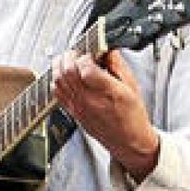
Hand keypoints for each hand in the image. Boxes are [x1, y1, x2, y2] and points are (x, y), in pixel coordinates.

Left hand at [51, 50, 159, 180]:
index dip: (86, 55)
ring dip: (60, 66)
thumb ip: (118, 65)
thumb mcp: (133, 86)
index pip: (86, 69)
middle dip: (69, 56)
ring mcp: (80, 108)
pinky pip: (57, 94)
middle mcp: (91, 100)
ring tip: (69, 60)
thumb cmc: (133, 116)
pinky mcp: (74, 113)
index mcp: (109, 92)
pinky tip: (65, 76)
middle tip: (77, 52)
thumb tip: (108, 49)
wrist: (129, 141)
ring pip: (58, 81)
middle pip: (67, 72)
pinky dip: (57, 80)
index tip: (91, 53)